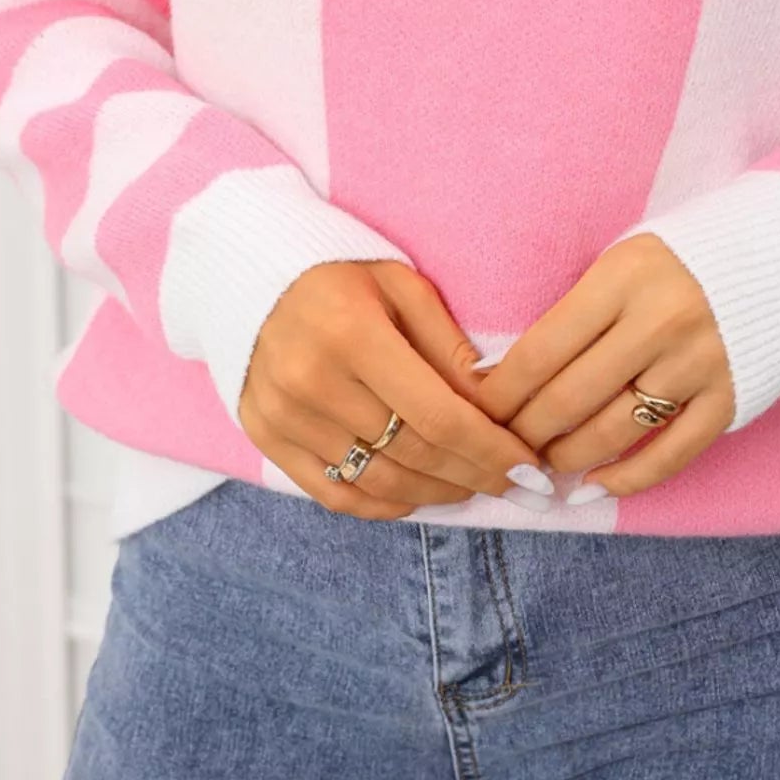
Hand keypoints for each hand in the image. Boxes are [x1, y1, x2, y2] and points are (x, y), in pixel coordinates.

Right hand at [239, 259, 553, 518]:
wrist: (248, 275)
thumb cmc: (340, 274)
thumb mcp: (402, 286)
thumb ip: (448, 344)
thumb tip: (496, 403)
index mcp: (353, 335)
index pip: (439, 416)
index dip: (491, 450)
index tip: (531, 470)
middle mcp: (313, 382)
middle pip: (414, 453)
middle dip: (474, 474)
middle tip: (514, 484)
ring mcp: (284, 416)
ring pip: (379, 481)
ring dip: (436, 493)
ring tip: (473, 486)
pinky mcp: (266, 437)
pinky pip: (333, 493)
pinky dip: (384, 505)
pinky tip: (419, 496)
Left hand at [470, 234, 735, 500]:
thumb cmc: (683, 259)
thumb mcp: (624, 261)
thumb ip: (578, 310)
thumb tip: (508, 373)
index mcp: (622, 278)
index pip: (541, 350)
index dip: (500, 391)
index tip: (477, 409)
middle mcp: (659, 322)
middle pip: (569, 397)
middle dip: (524, 432)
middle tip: (503, 446)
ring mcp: (698, 364)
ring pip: (611, 432)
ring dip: (566, 457)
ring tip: (541, 465)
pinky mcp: (729, 399)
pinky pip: (669, 455)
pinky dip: (627, 479)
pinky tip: (595, 486)